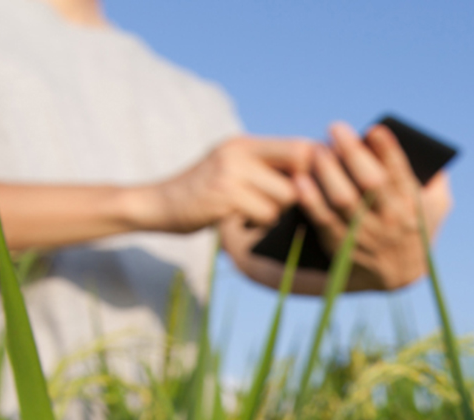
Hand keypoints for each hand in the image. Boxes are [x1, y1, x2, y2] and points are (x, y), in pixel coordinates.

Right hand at [137, 136, 314, 232]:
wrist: (157, 205)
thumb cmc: (203, 194)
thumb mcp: (233, 169)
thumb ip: (266, 168)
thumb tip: (316, 173)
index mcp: (246, 143)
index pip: (300, 146)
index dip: (317, 168)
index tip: (315, 187)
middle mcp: (240, 151)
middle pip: (301, 171)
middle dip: (300, 192)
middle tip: (282, 204)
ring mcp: (232, 171)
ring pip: (286, 197)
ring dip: (277, 211)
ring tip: (252, 211)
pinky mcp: (225, 195)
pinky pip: (267, 214)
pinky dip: (259, 223)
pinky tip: (240, 220)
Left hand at [294, 122, 452, 291]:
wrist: (400, 276)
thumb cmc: (416, 228)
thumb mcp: (437, 206)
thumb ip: (436, 178)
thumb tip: (424, 146)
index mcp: (413, 205)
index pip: (401, 173)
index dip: (387, 149)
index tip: (374, 129)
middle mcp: (391, 220)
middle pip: (370, 182)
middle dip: (351, 152)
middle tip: (335, 128)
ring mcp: (366, 235)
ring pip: (343, 199)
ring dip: (327, 171)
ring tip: (317, 150)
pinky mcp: (343, 247)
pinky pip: (323, 220)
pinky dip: (310, 199)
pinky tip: (300, 179)